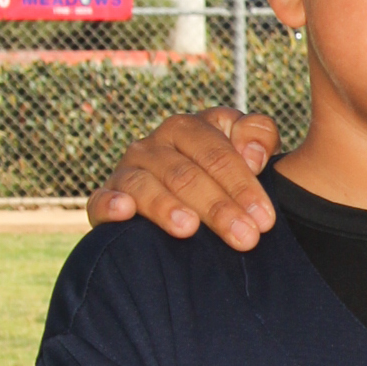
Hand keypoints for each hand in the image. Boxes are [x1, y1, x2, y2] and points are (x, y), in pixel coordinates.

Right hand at [88, 108, 280, 247]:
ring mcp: (128, 171)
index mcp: (188, 128)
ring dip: (167, 207)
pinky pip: (101, 199)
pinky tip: (125, 212)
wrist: (184, 193)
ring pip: (145, 186)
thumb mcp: (246, 146)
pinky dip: (110, 204)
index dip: (242, 185)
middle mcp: (154, 146)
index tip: (265, 219)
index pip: (217, 154)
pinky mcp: (107, 197)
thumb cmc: (222, 170)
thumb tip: (253, 154)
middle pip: (186, 175)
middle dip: (218, 208)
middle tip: (245, 237)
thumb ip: (259, 134)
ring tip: (189, 229)